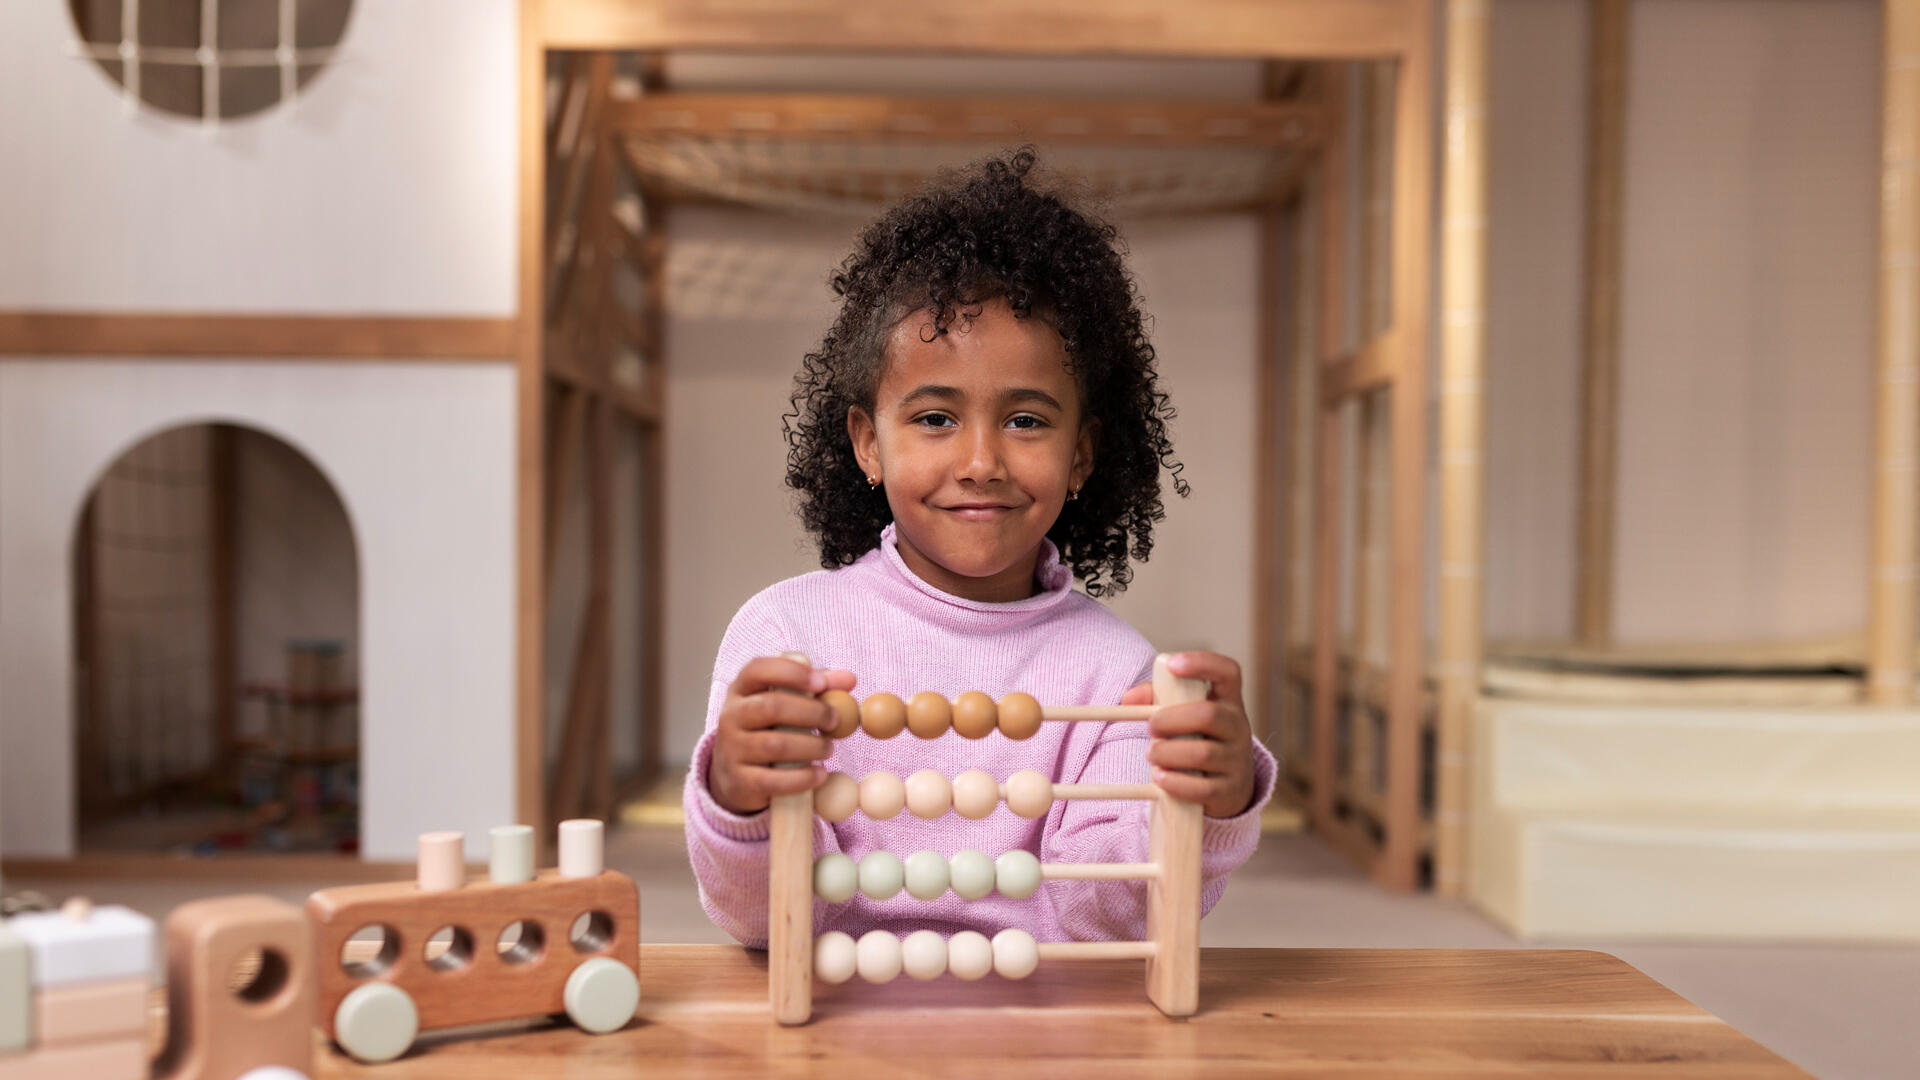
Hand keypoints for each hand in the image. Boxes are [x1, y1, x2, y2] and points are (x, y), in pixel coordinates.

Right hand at [708, 656, 856, 814]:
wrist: (736, 774)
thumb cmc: (770, 728)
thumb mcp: (786, 702)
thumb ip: (817, 687)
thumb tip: (849, 679)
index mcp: (742, 689)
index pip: (758, 669)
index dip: (791, 672)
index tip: (822, 683)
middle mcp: (731, 716)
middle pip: (771, 706)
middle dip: (811, 712)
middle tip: (835, 720)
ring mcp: (732, 749)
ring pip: (775, 745)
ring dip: (811, 747)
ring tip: (829, 748)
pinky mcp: (740, 780)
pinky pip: (773, 780)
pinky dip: (802, 778)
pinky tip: (820, 775)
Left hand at [1121, 651, 1256, 818]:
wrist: (1227, 788)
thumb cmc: (1197, 741)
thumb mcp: (1184, 716)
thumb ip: (1156, 699)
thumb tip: (1129, 698)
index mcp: (1228, 702)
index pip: (1228, 672)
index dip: (1202, 663)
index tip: (1173, 666)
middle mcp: (1239, 727)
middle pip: (1208, 715)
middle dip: (1171, 720)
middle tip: (1151, 727)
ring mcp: (1238, 760)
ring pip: (1202, 753)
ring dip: (1168, 753)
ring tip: (1152, 755)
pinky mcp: (1231, 791)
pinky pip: (1203, 788)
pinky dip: (1176, 782)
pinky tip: (1161, 777)